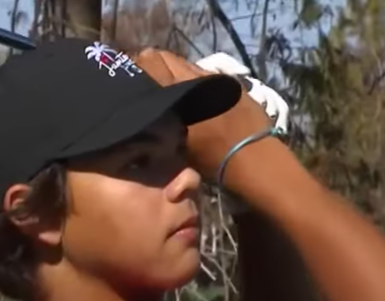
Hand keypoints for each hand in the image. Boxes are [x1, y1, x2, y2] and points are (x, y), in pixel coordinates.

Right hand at [135, 48, 273, 178]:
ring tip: (172, 92)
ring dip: (176, 74)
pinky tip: (196, 98)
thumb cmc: (212, 158)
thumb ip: (158, 122)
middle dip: (154, 68)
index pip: (150, 61)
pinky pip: (205, 75)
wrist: (253, 158)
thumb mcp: (176, 144)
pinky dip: (195, 82)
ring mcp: (214, 77)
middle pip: (165, 57)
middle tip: (148, 86)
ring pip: (186, 65)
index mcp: (178, 88)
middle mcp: (195, 76)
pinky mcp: (230, 82)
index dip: (137, 68)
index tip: (130, 82)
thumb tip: (147, 112)